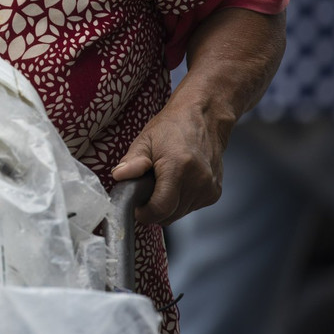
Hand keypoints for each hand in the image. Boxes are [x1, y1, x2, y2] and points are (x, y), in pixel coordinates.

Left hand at [110, 97, 233, 226]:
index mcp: (178, 167)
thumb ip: (132, 161)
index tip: (136, 208)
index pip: (160, 208)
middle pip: (169, 216)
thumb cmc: (173, 127)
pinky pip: (190, 208)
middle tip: (146, 191)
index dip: (144, 213)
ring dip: (167, 206)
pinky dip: (180, 202)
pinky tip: (178, 183)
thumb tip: (118, 176)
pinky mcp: (214, 193)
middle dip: (154, 209)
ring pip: (179, 214)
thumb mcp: (146, 140)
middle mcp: (198, 181)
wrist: (204, 118)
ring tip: (163, 183)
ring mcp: (209, 188)